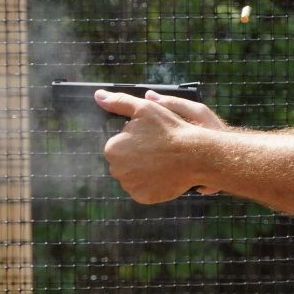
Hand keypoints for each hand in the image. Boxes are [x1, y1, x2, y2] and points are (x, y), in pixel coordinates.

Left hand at [95, 90, 222, 201]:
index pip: (119, 145)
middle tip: (158, 149)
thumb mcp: (144, 108)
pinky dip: (152, 183)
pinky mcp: (143, 197)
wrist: (195, 156)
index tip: (152, 137)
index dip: (136, 140)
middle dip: (138, 156)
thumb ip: (119, 102)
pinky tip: (164, 174)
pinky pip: (143, 189)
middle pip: (124, 162)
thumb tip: (98, 96)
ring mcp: (130, 186)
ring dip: (144, 170)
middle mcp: (116, 169)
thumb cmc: (170, 129)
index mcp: (112, 148)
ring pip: (133, 176)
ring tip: (163, 161)